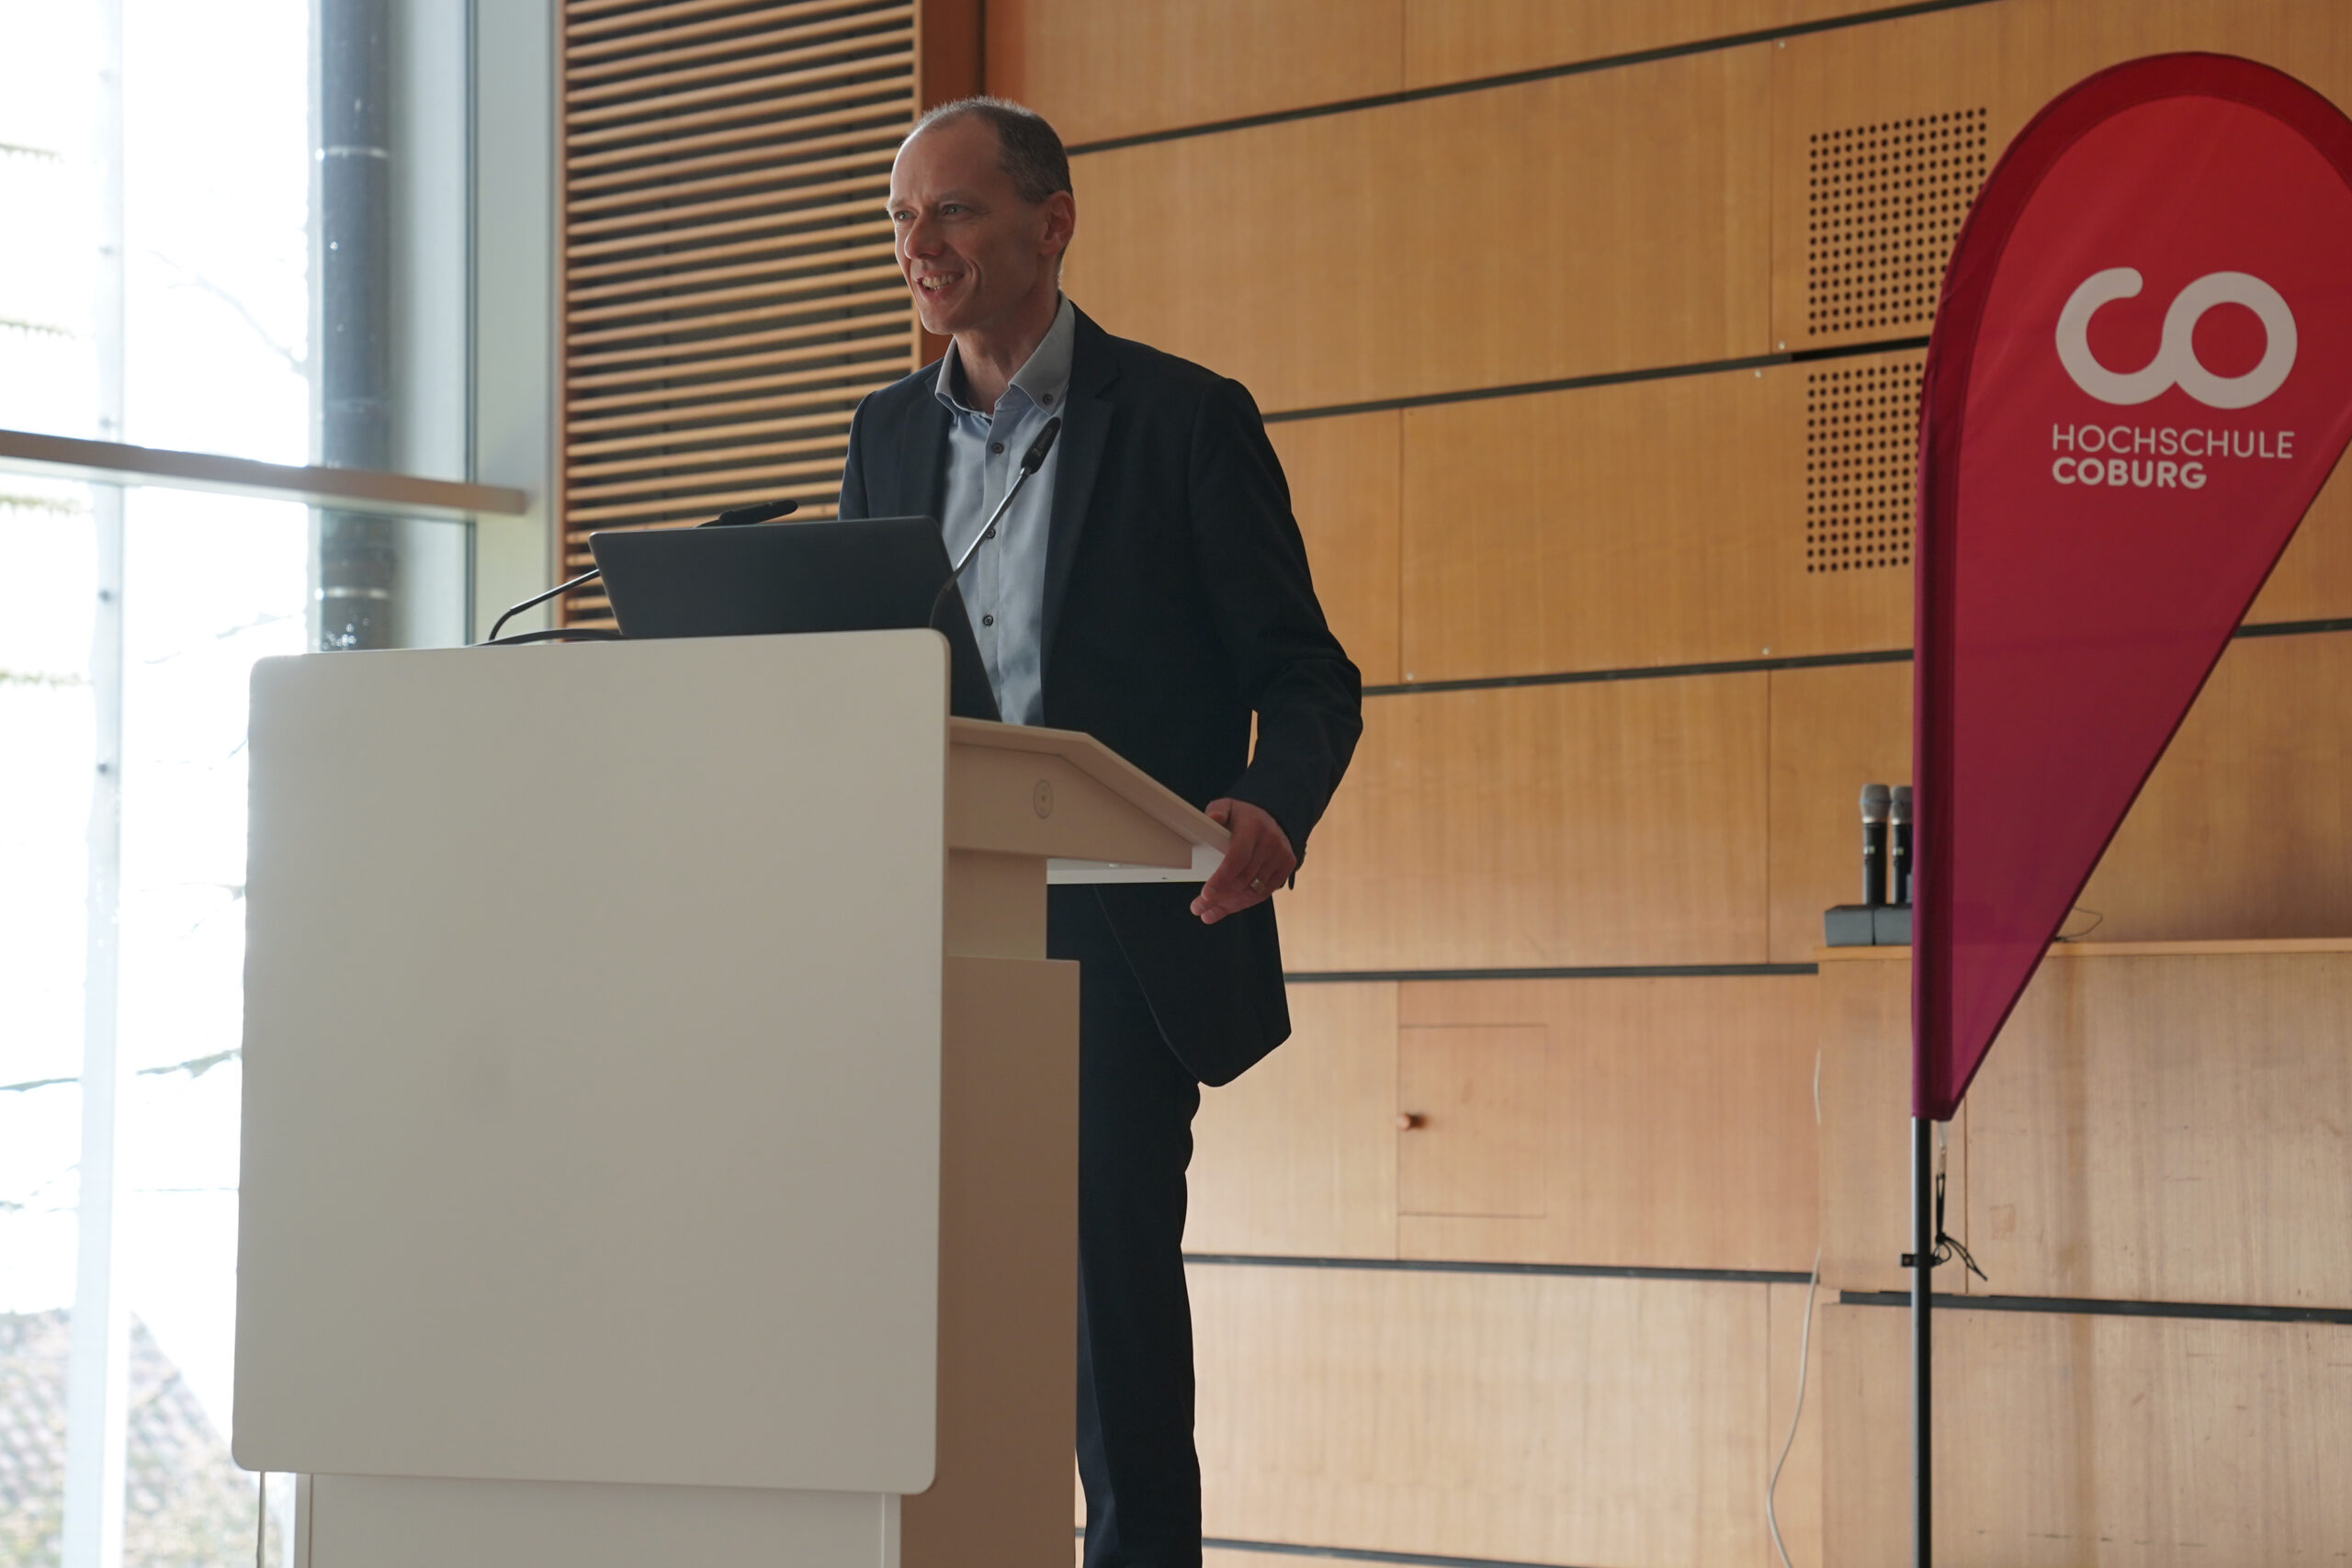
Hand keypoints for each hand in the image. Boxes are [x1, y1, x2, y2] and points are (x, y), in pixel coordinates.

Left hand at [1190, 798, 1296, 924]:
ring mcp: (1281, 855)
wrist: (1270, 818)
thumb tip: (1213, 818)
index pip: (1238, 857)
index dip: (1221, 879)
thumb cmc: (1242, 817)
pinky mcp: (1286, 866)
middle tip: (1198, 907)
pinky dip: (1244, 903)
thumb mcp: (1227, 807)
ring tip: (1207, 912)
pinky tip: (1226, 908)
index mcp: (1252, 826)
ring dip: (1229, 905)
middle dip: (1219, 898)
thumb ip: (1216, 811)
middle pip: (1244, 879)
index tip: (1206, 894)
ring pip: (1253, 890)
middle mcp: (1270, 841)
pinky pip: (1264, 893)